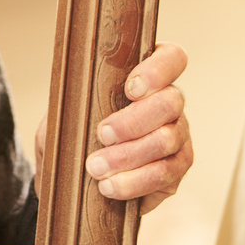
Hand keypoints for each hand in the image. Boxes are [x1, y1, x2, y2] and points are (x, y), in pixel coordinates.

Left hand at [36, 43, 193, 213]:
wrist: (75, 177)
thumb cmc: (73, 134)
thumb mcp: (65, 114)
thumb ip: (72, 104)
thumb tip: (73, 103)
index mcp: (149, 76)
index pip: (172, 58)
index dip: (158, 70)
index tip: (130, 89)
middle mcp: (171, 101)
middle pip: (171, 101)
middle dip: (134, 121)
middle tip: (103, 134)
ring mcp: (179, 134)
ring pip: (167, 139)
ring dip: (129, 155)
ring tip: (96, 167)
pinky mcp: (177, 168)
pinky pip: (166, 174)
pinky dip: (135, 182)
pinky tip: (109, 187)